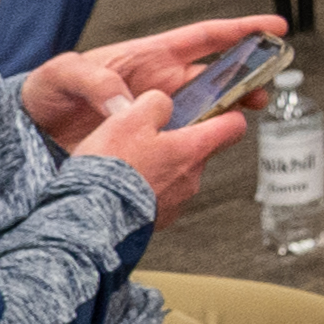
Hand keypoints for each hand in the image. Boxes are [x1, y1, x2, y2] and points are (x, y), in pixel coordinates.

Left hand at [18, 15, 275, 149]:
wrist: (26, 132)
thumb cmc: (43, 93)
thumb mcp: (62, 75)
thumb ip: (95, 82)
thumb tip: (129, 104)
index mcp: (148, 56)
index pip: (204, 38)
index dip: (241, 31)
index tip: (274, 28)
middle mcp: (160, 84)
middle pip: (216, 78)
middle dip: (246, 81)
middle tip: (263, 93)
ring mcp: (156, 112)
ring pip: (205, 112)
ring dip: (226, 116)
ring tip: (239, 125)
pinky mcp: (148, 140)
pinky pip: (182, 141)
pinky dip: (198, 146)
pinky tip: (205, 153)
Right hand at [70, 87, 249, 226]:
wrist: (89, 218)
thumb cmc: (111, 170)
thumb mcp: (130, 118)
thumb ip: (156, 104)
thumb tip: (164, 104)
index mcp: (193, 149)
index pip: (233, 126)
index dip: (228, 113)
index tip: (221, 107)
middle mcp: (192, 178)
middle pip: (200, 150)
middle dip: (180, 140)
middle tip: (151, 134)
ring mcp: (177, 201)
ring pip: (178, 173)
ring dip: (161, 164)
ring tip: (129, 160)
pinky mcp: (158, 219)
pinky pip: (159, 195)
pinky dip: (147, 187)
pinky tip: (123, 183)